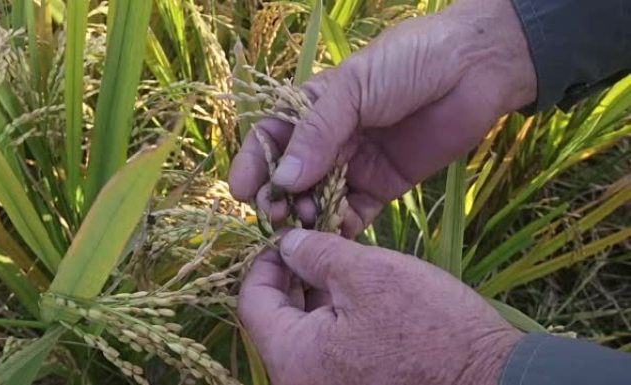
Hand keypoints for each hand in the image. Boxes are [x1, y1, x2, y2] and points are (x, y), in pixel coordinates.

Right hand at [229, 0, 536, 236]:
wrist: (475, 68)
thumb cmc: (407, 63)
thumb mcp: (354, 89)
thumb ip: (318, 134)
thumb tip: (283, 178)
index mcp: (314, 107)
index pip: (272, 137)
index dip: (254, 163)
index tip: (242, 191)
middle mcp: (330, 138)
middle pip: (293, 174)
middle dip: (280, 196)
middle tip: (275, 217)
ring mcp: (356, 164)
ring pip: (320, 197)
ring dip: (308, 214)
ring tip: (305, 226)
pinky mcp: (384, 185)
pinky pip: (355, 211)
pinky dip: (342, 226)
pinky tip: (336, 234)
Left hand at [239, 229, 521, 384]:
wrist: (493, 382)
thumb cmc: (430, 328)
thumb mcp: (369, 275)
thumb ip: (316, 254)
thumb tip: (285, 243)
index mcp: (292, 359)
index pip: (253, 303)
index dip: (265, 262)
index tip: (285, 237)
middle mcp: (301, 382)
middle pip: (277, 320)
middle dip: (293, 277)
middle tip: (315, 243)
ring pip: (305, 335)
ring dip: (316, 297)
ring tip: (340, 263)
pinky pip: (329, 351)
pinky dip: (336, 320)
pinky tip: (358, 296)